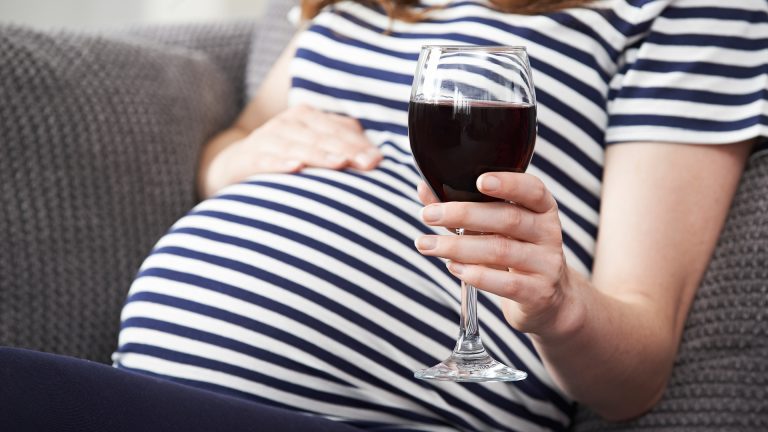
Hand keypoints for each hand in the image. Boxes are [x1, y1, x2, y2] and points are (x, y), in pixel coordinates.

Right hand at [201, 104, 381, 196]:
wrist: (234, 165)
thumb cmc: (285, 156)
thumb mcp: (313, 145)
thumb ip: (342, 144)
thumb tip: (376, 156)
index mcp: (307, 117)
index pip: (338, 130)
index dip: (358, 144)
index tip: (377, 160)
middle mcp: (288, 123)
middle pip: (322, 137)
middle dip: (346, 150)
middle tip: (367, 164)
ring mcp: (267, 139)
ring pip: (298, 147)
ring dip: (319, 156)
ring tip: (339, 164)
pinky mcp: (249, 158)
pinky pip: (266, 161)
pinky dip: (280, 164)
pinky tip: (296, 168)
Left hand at [415, 173, 569, 334]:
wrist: (545, 298)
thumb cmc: (513, 251)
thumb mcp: (494, 227)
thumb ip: (463, 206)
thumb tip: (424, 188)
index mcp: (542, 208)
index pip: (532, 190)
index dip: (508, 183)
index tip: (479, 181)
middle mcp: (548, 233)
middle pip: (508, 219)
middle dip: (463, 214)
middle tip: (428, 215)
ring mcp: (546, 264)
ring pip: (500, 250)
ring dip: (457, 246)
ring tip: (426, 244)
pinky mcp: (538, 292)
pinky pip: (506, 283)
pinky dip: (476, 274)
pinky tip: (453, 267)